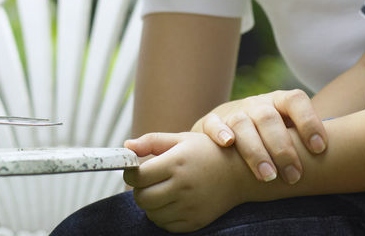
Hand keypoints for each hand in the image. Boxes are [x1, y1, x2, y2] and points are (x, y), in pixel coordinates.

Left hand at [123, 130, 248, 231]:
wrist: (238, 172)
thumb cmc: (206, 151)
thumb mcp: (181, 139)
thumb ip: (152, 141)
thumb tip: (126, 147)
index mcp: (177, 162)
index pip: (139, 176)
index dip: (130, 173)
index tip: (133, 169)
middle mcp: (182, 186)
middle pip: (142, 198)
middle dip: (138, 190)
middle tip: (145, 181)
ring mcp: (189, 207)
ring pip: (152, 214)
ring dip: (150, 204)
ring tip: (159, 190)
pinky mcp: (194, 222)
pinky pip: (166, 225)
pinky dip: (163, 216)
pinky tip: (171, 202)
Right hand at [197, 89, 327, 184]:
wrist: (226, 129)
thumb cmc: (267, 137)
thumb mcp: (285, 131)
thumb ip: (304, 140)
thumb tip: (341, 161)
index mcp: (278, 102)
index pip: (295, 100)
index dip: (309, 121)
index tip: (320, 148)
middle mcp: (256, 105)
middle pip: (269, 117)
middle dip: (283, 148)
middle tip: (294, 177)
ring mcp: (233, 112)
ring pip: (243, 123)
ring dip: (256, 150)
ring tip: (267, 176)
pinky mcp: (211, 122)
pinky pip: (213, 123)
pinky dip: (219, 132)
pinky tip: (228, 144)